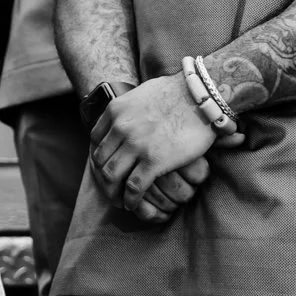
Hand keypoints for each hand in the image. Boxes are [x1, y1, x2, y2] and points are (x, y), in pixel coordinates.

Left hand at [89, 74, 216, 216]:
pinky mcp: (153, 161)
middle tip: (111, 187)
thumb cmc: (177, 92)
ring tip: (119, 199)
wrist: (200, 94)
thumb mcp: (141, 94)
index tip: (106, 165)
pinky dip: (130, 199)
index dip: (99, 155)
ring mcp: (135, 145)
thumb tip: (130, 113)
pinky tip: (132, 203)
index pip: (95, 140)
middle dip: (103, 176)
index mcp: (115, 111)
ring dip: (113, 191)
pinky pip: (134, 187)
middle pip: (100, 160)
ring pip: (112, 175)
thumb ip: (130, 107)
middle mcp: (120, 128)